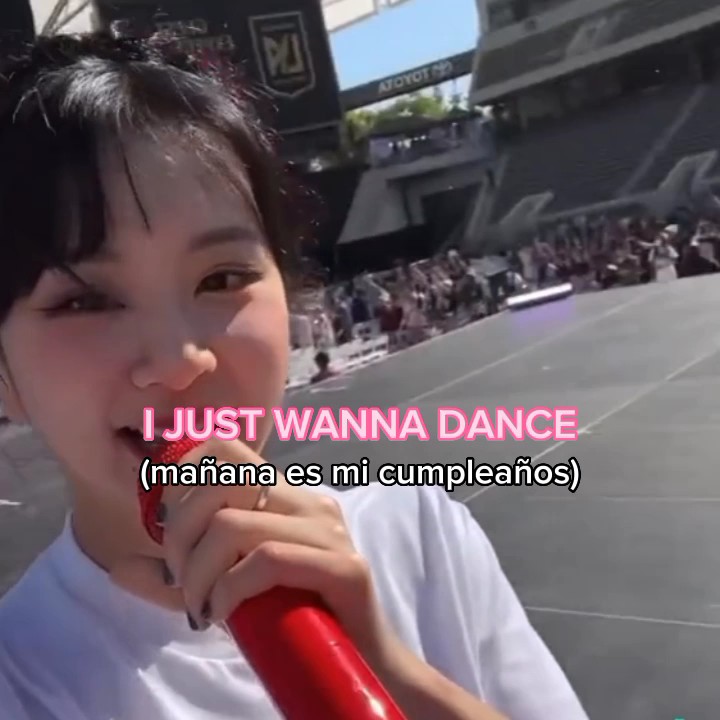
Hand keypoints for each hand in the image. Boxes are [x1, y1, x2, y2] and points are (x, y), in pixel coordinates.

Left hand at [112, 438, 508, 719]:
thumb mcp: (229, 585)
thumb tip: (125, 564)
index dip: (183, 478)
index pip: (227, 450)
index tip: (168, 530)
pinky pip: (266, 561)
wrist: (359, 662)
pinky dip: (229, 589)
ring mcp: (330, 530)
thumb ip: (186, 569)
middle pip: (222, 481)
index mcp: (286, 496)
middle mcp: (309, 502)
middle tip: (182, 580)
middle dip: (181, 533)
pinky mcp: (344, 566)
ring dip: (198, 573)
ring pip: (233, 525)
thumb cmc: (290, 620)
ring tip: (201, 605)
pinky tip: (223, 614)